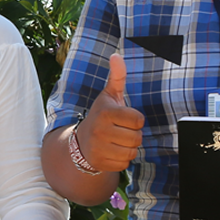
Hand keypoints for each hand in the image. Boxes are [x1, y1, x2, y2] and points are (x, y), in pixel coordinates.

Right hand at [73, 53, 143, 172]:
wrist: (81, 141)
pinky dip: (121, 159)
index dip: (135, 120)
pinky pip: (124, 163)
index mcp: (106, 113)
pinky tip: (112, 151)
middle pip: (137, 138)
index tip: (124, 118)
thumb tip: (116, 55)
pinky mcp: (100, 162)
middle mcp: (100, 130)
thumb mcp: (109, 95)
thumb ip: (117, 76)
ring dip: (128, 148)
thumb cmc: (101, 116)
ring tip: (117, 141)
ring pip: (132, 152)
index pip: (138, 120)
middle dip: (132, 135)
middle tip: (120, 131)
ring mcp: (98, 148)